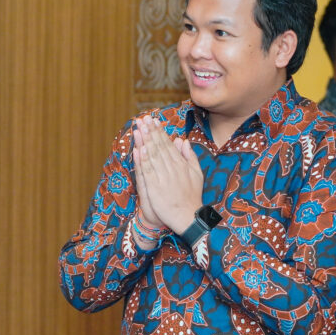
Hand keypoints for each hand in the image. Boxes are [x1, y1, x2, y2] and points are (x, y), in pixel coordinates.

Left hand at [132, 117, 202, 233]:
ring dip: (145, 141)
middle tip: (143, 118)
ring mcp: (164, 177)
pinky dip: (144, 160)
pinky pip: (148, 171)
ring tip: (139, 128)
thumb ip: (189, 156)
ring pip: (153, 156)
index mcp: (181, 164)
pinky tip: (140, 149)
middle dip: (151, 131)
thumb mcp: (196, 173)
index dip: (159, 131)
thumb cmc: (192, 196)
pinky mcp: (156, 188)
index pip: (168, 144)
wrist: (188, 216)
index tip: (153, 120)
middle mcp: (173, 168)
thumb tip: (183, 140)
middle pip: (159, 147)